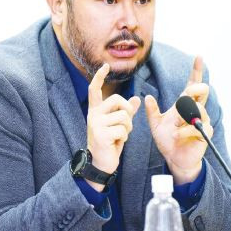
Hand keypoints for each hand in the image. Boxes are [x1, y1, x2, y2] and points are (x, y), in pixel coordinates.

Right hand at [87, 63, 140, 189]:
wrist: (100, 163)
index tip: (105, 66)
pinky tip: (117, 142)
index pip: (95, 89)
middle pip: (118, 100)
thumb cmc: (109, 143)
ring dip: (128, 128)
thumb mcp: (118, 125)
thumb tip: (137, 98)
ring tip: (120, 136)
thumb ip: (126, 112)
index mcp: (96, 111)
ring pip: (124, 116)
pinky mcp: (101, 134)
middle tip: (125, 125)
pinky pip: (123, 129)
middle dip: (128, 112)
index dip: (100, 77)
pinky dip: (125, 137)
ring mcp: (96, 124)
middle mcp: (93, 115)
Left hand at [144, 56, 213, 184]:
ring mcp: (202, 121)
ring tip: (174, 126)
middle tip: (185, 96)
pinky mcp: (205, 133)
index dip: (196, 71)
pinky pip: (195, 127)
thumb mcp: (155, 124)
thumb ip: (152, 111)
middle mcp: (196, 110)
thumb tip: (146, 97)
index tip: (198, 57)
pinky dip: (182, 131)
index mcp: (184, 104)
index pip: (192, 84)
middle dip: (194, 90)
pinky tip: (176, 135)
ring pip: (197, 109)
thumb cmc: (167, 139)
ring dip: (182, 117)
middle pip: (202, 90)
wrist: (174, 158)